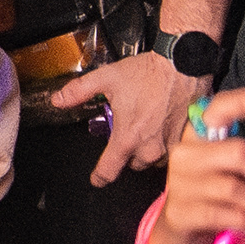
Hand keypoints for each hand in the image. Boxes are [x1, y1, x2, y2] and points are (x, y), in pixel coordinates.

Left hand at [51, 49, 205, 185]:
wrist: (183, 65)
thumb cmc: (150, 72)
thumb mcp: (107, 78)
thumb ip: (79, 91)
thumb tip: (59, 100)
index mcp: (128, 136)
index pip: (109, 170)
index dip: (100, 177)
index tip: (98, 178)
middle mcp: (150, 146)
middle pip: (133, 165)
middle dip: (128, 153)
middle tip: (128, 132)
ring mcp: (170, 144)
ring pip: (154, 160)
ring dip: (148, 150)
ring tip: (146, 129)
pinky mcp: (185, 139)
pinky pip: (172, 150)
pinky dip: (165, 142)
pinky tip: (162, 125)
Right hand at [151, 87, 244, 243]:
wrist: (180, 227)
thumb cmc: (214, 190)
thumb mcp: (236, 168)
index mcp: (199, 135)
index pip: (219, 109)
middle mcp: (185, 154)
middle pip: (239, 153)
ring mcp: (180, 184)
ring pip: (234, 188)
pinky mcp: (181, 212)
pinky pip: (225, 214)